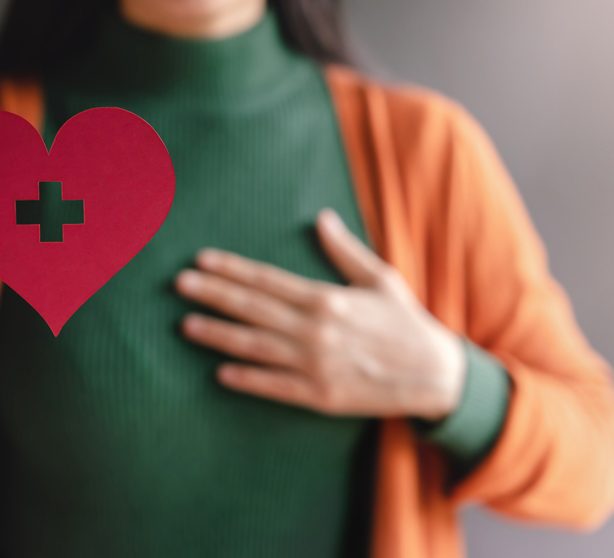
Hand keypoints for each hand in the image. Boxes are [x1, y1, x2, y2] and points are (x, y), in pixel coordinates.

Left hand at [175, 208, 465, 419]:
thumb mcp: (380, 278)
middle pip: (252, 309)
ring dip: (218, 336)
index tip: (201, 260)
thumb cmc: (405, 322)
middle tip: (179, 285)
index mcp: (326, 298)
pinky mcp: (320, 396)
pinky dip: (247, 379)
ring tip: (186, 326)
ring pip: (255, 347)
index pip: (267, 280)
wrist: (434, 375)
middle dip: (213, 295)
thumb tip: (321, 217)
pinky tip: (221, 373)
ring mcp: (315, 364)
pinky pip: (275, 386)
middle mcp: (315, 330)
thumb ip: (344, 250)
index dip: (231, 269)